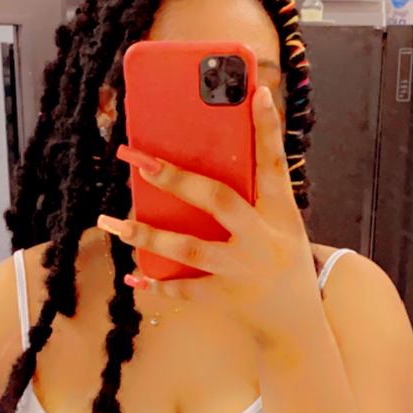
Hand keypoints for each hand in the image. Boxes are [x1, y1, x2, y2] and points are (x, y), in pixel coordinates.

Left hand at [97, 86, 321, 347]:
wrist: (297, 320)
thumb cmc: (284, 259)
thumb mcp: (283, 224)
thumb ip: (257, 195)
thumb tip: (221, 155)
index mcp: (280, 213)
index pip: (274, 165)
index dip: (267, 129)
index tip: (254, 91)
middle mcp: (261, 239)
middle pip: (219, 201)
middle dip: (177, 179)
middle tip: (139, 160)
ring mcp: (241, 271)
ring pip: (190, 250)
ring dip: (149, 237)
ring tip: (115, 223)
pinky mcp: (225, 298)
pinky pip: (185, 291)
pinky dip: (158, 286)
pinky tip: (133, 277)